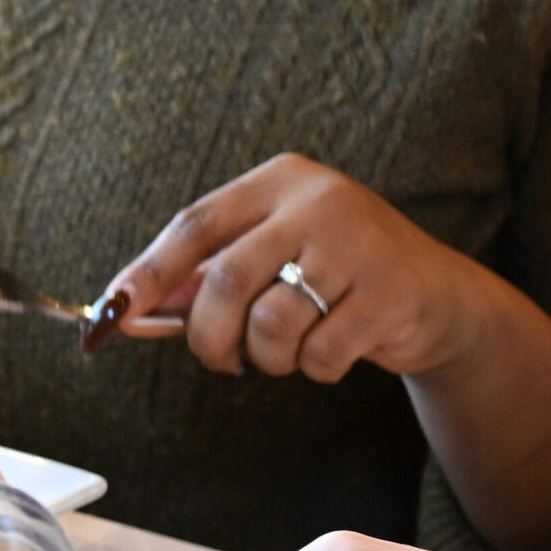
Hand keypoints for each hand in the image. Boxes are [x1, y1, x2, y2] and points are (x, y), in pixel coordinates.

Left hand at [97, 154, 487, 383]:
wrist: (437, 296)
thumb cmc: (337, 276)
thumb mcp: (275, 257)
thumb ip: (208, 276)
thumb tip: (128, 309)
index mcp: (281, 181)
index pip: (196, 224)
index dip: (149, 272)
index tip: (113, 312)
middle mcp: (319, 201)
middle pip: (226, 280)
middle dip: (209, 336)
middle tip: (219, 360)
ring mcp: (357, 245)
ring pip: (271, 323)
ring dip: (268, 357)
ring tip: (289, 350)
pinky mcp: (387, 293)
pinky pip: (319, 353)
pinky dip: (314, 369)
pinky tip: (334, 351)